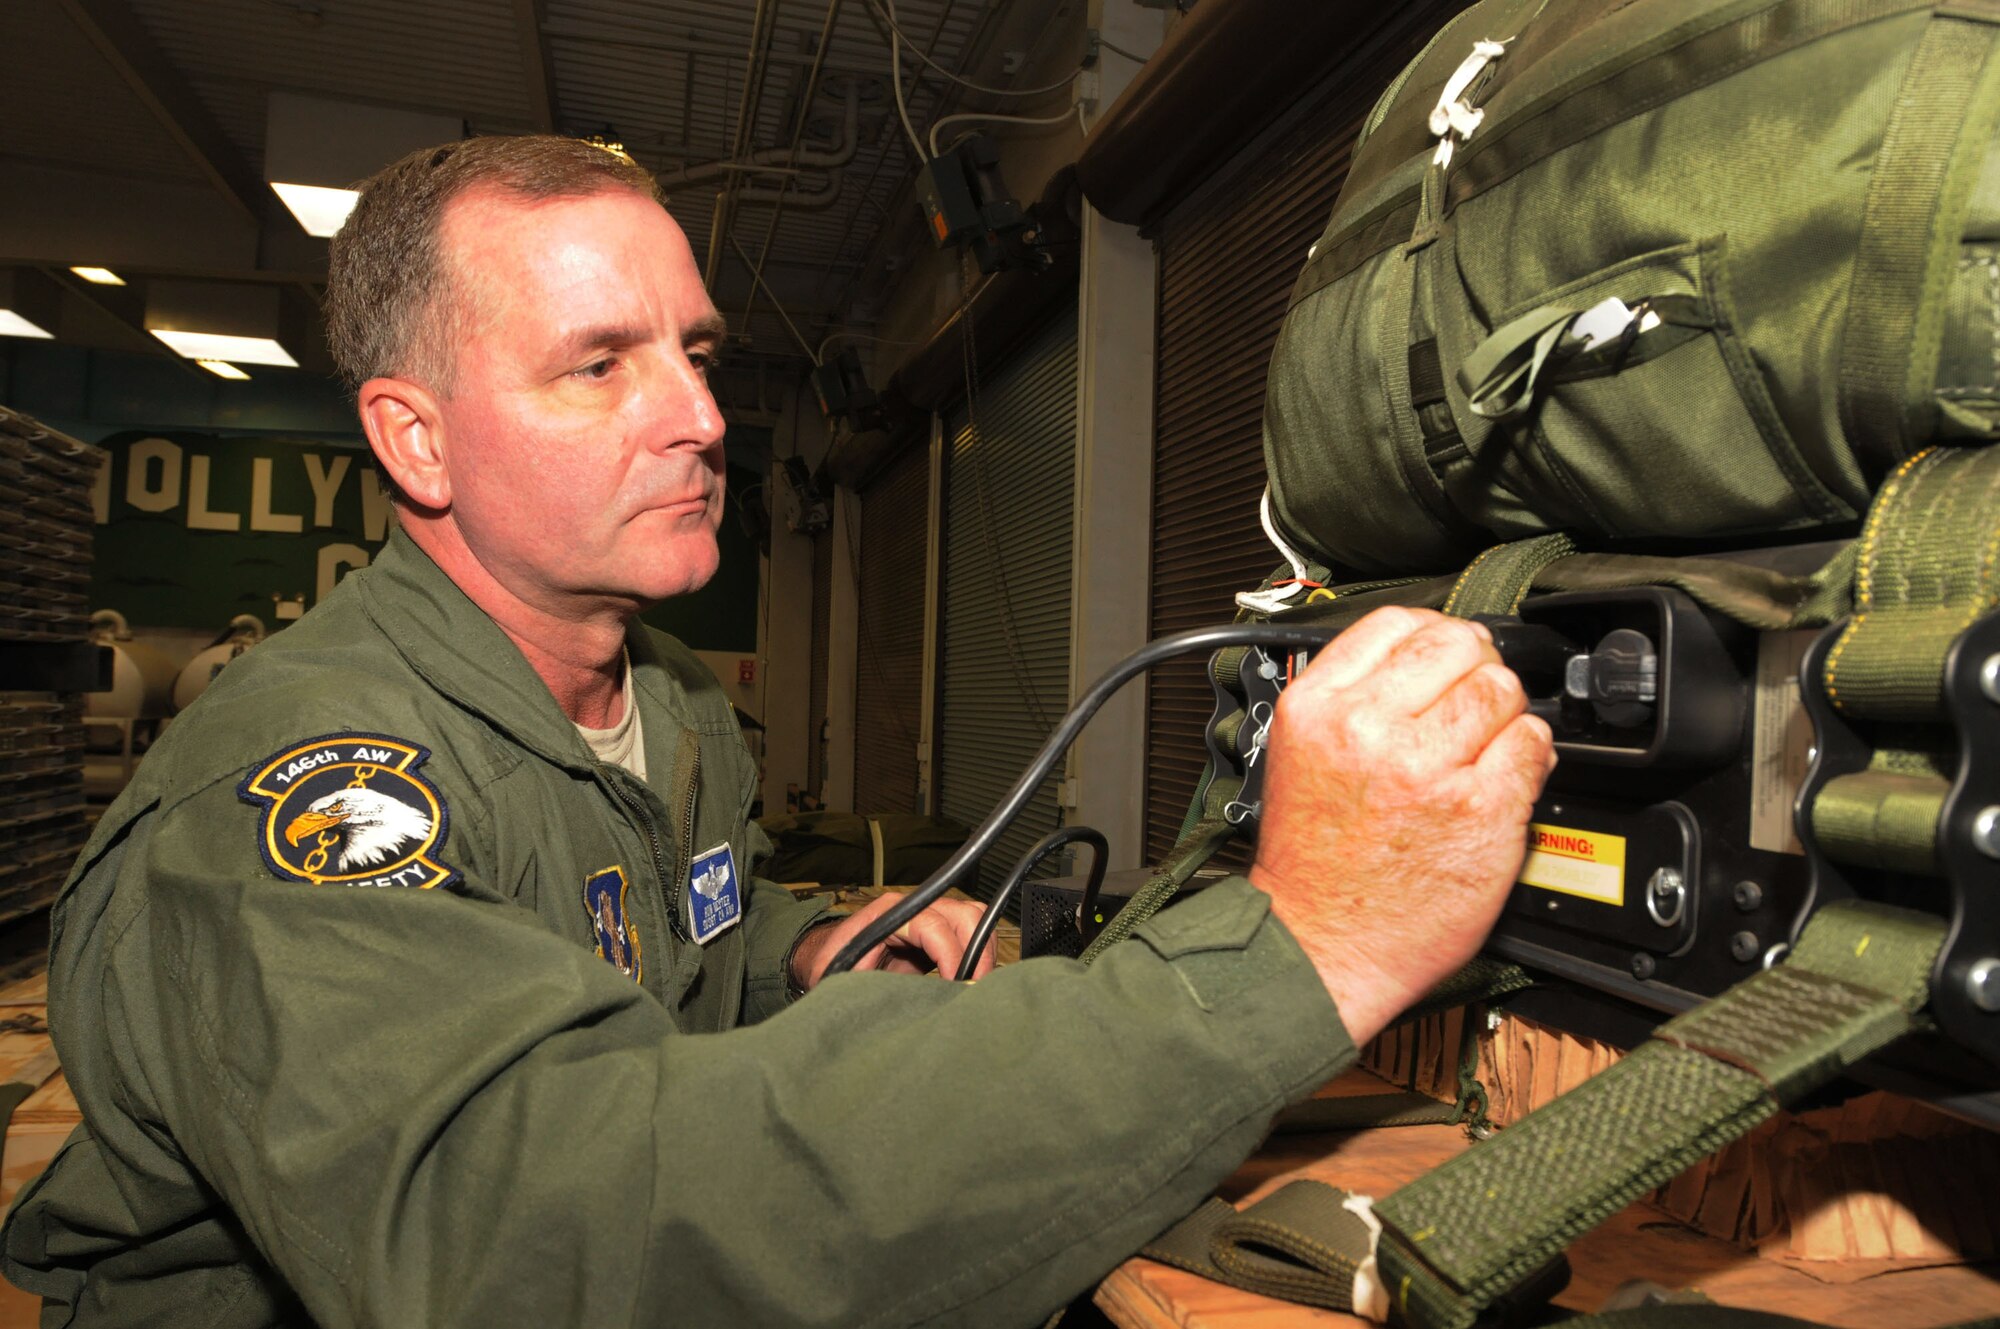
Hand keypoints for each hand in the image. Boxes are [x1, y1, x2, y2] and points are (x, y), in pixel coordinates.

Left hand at [790, 892, 995, 990]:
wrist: (832, 958)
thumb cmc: (831, 965)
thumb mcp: (838, 975)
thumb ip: (863, 981)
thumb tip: (895, 998)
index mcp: (888, 914)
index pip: (933, 925)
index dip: (950, 955)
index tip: (956, 985)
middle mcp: (914, 907)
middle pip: (964, 914)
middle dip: (976, 952)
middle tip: (974, 989)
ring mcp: (930, 916)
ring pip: (975, 919)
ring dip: (983, 952)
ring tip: (975, 987)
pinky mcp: (940, 931)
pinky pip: (973, 932)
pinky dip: (980, 954)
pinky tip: (972, 981)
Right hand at [1249, 607, 1555, 1044]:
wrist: (1324, 943)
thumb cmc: (1315, 861)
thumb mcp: (1298, 754)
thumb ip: (1350, 697)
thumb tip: (1421, 655)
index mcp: (1317, 708)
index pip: (1398, 622)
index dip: (1433, 634)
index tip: (1444, 656)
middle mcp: (1368, 729)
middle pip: (1458, 644)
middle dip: (1475, 667)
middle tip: (1470, 702)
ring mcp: (1427, 768)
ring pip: (1501, 689)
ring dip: (1504, 712)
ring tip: (1482, 746)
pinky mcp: (1480, 808)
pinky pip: (1532, 744)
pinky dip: (1529, 754)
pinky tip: (1501, 777)